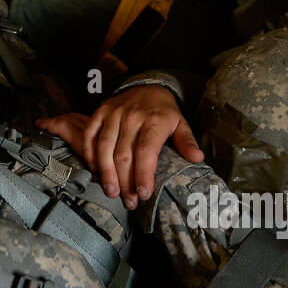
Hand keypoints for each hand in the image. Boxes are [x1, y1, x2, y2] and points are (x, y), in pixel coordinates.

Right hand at [37, 86, 203, 211]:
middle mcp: (131, 116)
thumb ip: (187, 142)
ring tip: (111, 192)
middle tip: (130, 202)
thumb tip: (197, 158)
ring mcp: (113, 113)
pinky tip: (95, 170)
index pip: (146, 151)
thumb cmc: (163, 112)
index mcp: (154, 120)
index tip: (144, 194)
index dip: (143, 174)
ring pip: (104, 147)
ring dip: (106, 173)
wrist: (146, 85)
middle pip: (124, 154)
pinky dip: (89, 153)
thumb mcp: (180, 123)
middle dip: (125, 182)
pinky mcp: (100, 112)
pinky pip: (90, 134)